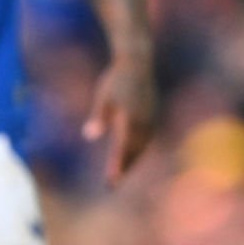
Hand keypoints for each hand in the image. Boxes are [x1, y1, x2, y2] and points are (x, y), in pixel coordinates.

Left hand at [83, 56, 153, 183]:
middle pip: (135, 152)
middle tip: (113, 183)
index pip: (123, 149)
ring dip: (133, 159)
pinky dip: (139, 148)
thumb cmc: (116, 79)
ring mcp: (151, 119)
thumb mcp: (103, 97)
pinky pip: (147, 138)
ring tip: (122, 171)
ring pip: (142, 146)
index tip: (111, 181)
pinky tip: (133, 152)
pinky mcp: (154, 116)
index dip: (117, 167)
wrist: (137, 62)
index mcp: (131, 120)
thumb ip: (98, 117)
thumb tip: (89, 136)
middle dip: (124, 167)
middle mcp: (144, 123)